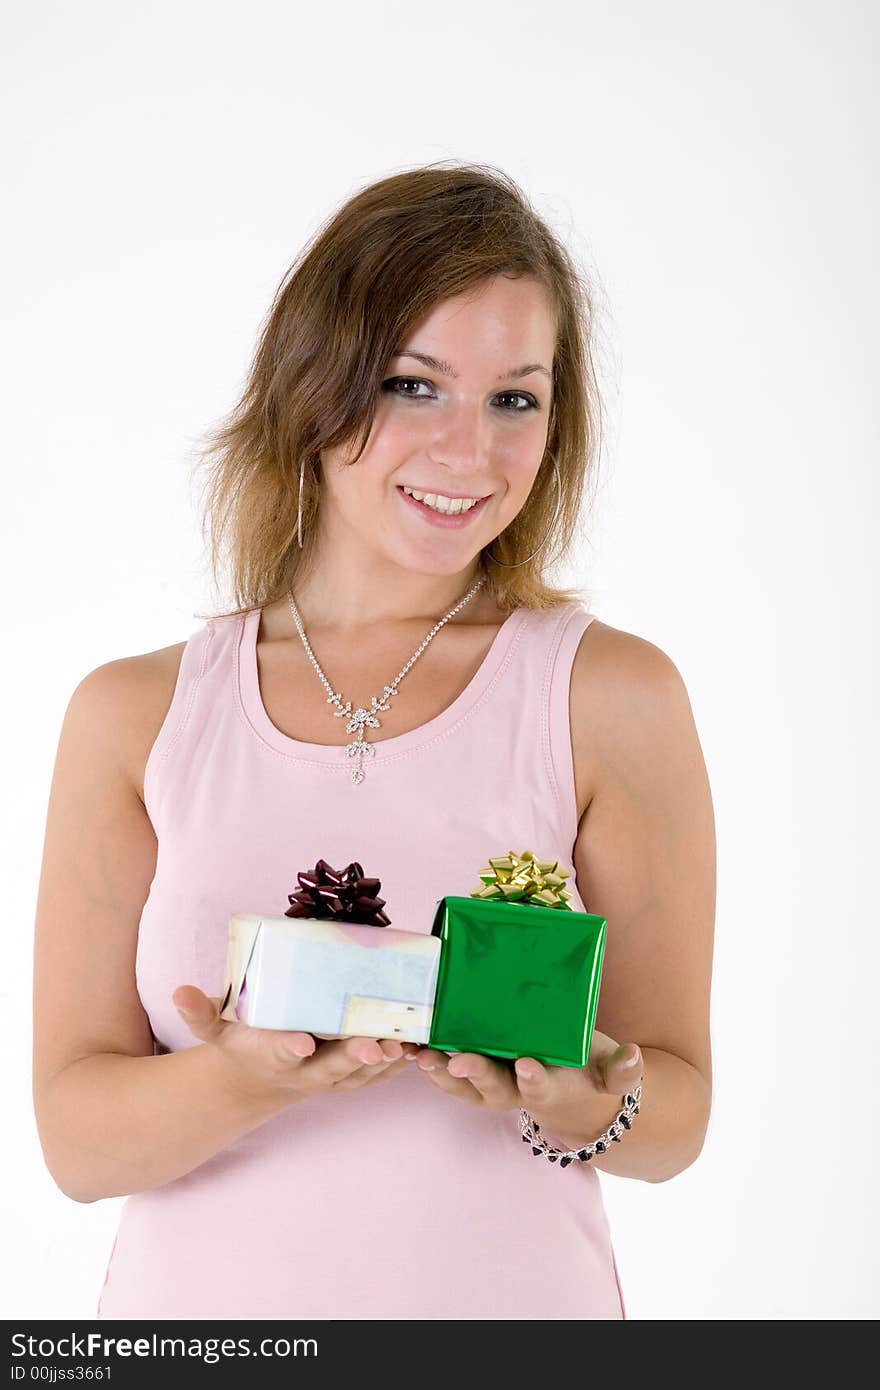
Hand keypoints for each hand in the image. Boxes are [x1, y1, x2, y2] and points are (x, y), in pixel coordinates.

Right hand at [172, 985, 419, 1104]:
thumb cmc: (240, 1043)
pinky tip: (419, 1044)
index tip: (302, 1043)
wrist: (259, 1078)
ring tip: (406, 1044)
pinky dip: (398, 1064)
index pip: (281, 1053)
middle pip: (332, 1069)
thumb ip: (199, 1012)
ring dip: (384, 1063)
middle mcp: (305, 1072)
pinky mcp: (351, 1076)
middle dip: (353, 1057)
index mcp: (273, 1055)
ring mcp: (331, 1078)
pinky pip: (378, 1075)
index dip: (290, 1049)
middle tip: (375, 1045)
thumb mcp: (214, 1031)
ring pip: (362, 1075)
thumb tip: (178, 992)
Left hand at [411, 1028, 642, 1148]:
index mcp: (551, 1088)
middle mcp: (518, 1092)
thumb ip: (623, 1070)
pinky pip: (451, 1075)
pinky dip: (431, 1065)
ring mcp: (494, 1087)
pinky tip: (409, 1048)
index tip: (526, 1065)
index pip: (542, 1086)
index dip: (533, 1078)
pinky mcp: (477, 1077)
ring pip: (465, 1086)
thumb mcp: (612, 1073)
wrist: (574, 1096)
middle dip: (477, 1074)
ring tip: (422, 1056)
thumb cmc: (592, 1074)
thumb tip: (633, 1058)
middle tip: (459, 1059)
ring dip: (442, 1073)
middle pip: (494, 1088)